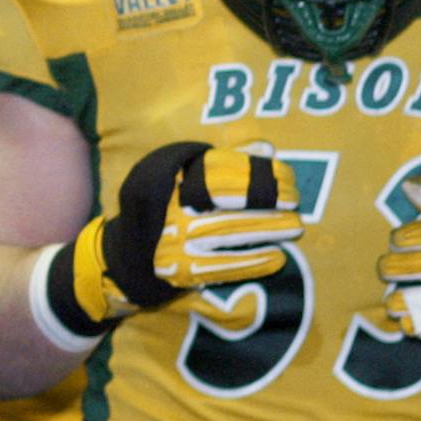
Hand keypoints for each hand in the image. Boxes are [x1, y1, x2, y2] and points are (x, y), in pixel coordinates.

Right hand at [60, 140, 300, 325]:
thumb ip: (216, 164)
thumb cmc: (161, 211)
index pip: (216, 170)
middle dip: (266, 199)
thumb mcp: (174, 176)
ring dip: (267, 229)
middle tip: (293, 201)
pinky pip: (224, 266)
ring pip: (229, 231)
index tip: (285, 176)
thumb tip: (262, 151)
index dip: (254, 172)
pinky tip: (276, 257)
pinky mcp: (181, 270)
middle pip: (226, 200)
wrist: (126, 259)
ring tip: (294, 227)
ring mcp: (173, 240)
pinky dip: (252, 262)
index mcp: (165, 178)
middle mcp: (167, 208)